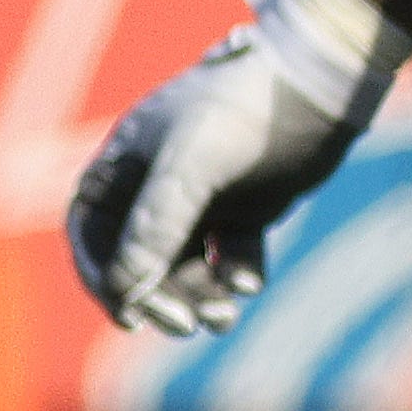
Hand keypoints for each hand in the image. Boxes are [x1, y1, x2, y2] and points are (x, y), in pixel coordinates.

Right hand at [66, 0, 406, 335]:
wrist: (320, 86)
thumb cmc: (244, 112)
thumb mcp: (190, 165)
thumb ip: (155, 225)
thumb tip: (124, 287)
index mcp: (124, 165)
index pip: (91, 233)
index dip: (102, 277)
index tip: (126, 315)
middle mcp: (156, 185)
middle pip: (139, 260)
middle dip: (158, 295)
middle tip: (185, 324)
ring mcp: (201, 199)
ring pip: (187, 265)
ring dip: (200, 294)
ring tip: (225, 315)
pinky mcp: (244, 209)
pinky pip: (230, 257)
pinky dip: (238, 273)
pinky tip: (250, 280)